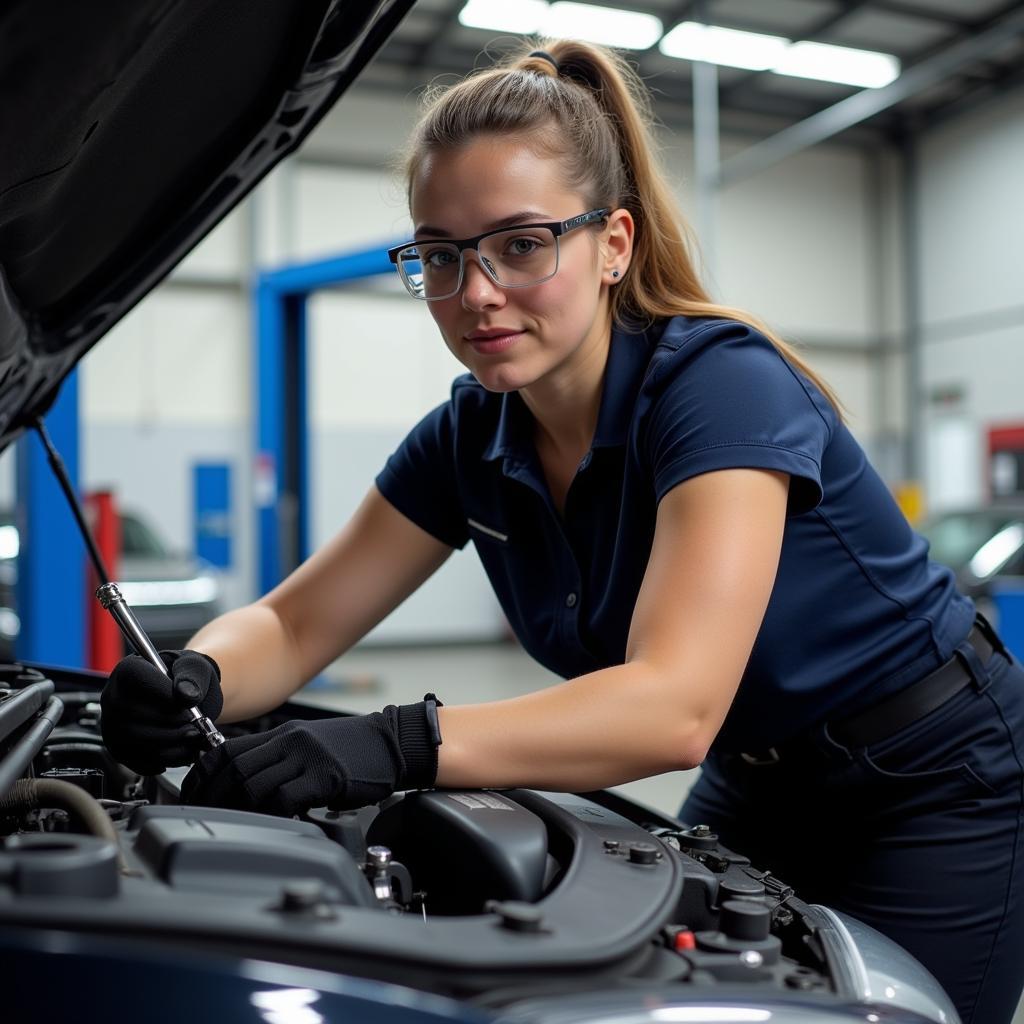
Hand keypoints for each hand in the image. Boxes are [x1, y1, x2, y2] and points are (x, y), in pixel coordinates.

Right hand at [101, 650, 223, 774]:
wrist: (181, 695)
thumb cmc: (184, 677)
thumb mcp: (193, 667)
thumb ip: (192, 677)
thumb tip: (187, 695)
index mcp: (128, 670)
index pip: (141, 683)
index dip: (169, 697)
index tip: (189, 704)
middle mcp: (113, 697)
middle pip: (137, 717)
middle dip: (174, 724)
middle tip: (196, 723)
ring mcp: (112, 725)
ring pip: (139, 742)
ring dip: (174, 743)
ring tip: (194, 736)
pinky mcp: (119, 749)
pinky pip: (141, 762)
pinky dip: (168, 760)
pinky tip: (182, 749)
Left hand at [180, 697, 441, 815]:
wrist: (394, 744)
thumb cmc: (354, 751)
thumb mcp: (310, 746)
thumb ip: (279, 759)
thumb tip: (244, 785)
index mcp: (283, 735)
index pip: (227, 751)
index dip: (202, 777)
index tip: (192, 797)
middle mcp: (291, 743)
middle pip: (235, 769)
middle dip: (211, 797)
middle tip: (203, 818)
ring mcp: (308, 758)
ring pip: (255, 784)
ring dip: (239, 809)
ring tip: (234, 826)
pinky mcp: (327, 776)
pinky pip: (286, 797)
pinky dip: (273, 814)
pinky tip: (273, 824)